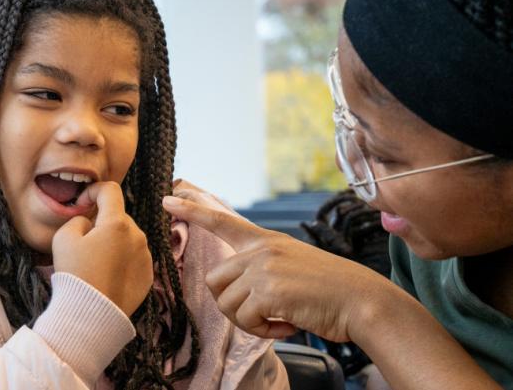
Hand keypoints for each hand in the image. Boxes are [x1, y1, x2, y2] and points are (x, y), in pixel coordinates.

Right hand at [52, 182, 152, 315]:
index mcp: (117, 223)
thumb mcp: (63, 238)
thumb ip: (78, 219)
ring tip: (96, 263)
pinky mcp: (148, 275)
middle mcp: (137, 236)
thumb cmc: (75, 274)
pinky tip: (107, 275)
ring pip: (128, 237)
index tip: (82, 204)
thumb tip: (89, 221)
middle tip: (84, 242)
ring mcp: (145, 256)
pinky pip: (135, 258)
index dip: (93, 191)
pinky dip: (122, 260)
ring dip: (114, 242)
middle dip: (102, 222)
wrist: (90, 316)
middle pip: (118, 217)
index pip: (110, 190)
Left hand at [162, 186, 397, 341]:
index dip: (193, 210)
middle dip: (231, 306)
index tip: (168, 198)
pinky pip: (245, 319)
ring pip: (227, 304)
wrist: (362, 301)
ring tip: (280, 320)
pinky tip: (288, 326)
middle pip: (214, 281)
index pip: (222, 220)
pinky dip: (264, 332)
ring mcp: (263, 268)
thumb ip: (261, 269)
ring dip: (250, 322)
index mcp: (266, 240)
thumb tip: (234, 292)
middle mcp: (261, 250)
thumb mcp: (291, 266)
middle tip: (262, 316)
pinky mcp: (268, 291)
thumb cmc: (329, 291)